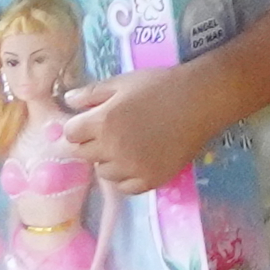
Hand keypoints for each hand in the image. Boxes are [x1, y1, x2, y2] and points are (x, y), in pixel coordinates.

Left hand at [64, 64, 231, 203]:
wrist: (202, 100)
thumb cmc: (161, 85)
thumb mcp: (124, 82)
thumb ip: (92, 93)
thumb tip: (67, 101)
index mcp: (103, 122)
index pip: (70, 134)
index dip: (79, 126)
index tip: (92, 121)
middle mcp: (112, 149)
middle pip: (83, 154)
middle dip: (92, 143)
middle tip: (113, 132)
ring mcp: (131, 168)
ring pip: (103, 172)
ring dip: (109, 160)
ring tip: (129, 145)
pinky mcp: (150, 180)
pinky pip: (124, 187)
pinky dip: (126, 176)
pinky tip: (138, 160)